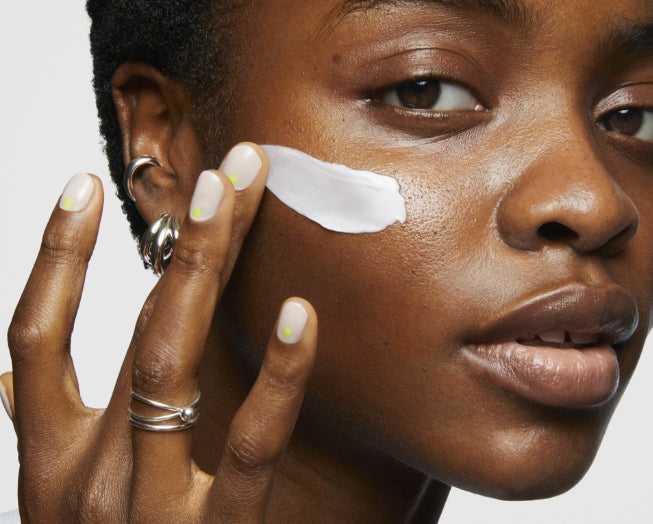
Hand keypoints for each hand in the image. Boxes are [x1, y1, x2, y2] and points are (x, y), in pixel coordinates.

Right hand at [2, 143, 317, 521]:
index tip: (83, 185)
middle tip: (227, 168)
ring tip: (244, 198)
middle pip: (132, 328)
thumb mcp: (60, 503)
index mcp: (46, 462)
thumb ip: (45, 430)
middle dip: (182, 241)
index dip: (54, 257)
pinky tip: (298, 313)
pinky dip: (275, 379)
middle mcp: (84, 478)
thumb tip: (8, 374)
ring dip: (209, 270)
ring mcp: (144, 509)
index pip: (32, 337)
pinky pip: (249, 449)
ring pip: (172, 364)